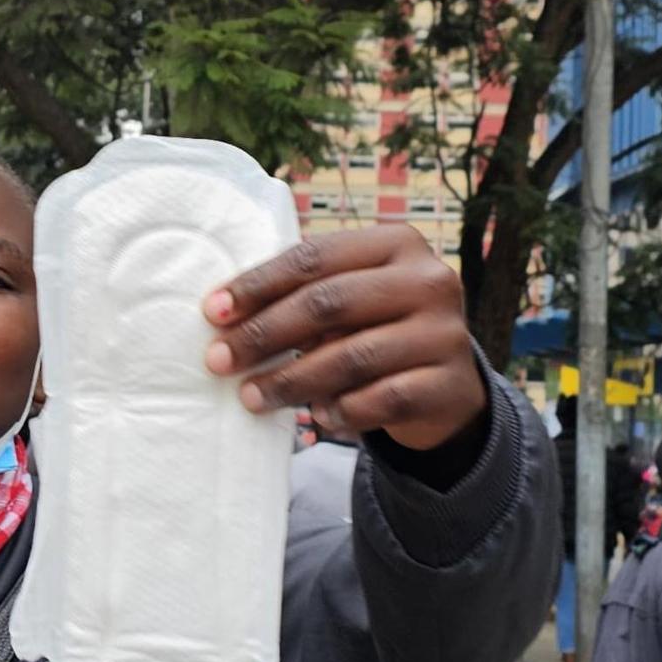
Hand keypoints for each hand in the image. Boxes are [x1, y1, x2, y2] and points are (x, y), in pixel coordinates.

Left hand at [201, 225, 485, 450]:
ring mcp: (445, 333)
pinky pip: (380, 400)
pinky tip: (318, 417)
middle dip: (264, 334)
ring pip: (352, 357)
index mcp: (397, 243)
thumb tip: (224, 317)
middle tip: (220, 361)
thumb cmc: (378, 332)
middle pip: (329, 304)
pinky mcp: (449, 384)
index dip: (259, 284)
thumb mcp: (351, 302)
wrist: (445, 387)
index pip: (315, 257)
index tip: (213, 312)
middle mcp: (429, 280)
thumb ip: (305, 296)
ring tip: (252, 397)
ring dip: (291, 381)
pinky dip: (341, 411)